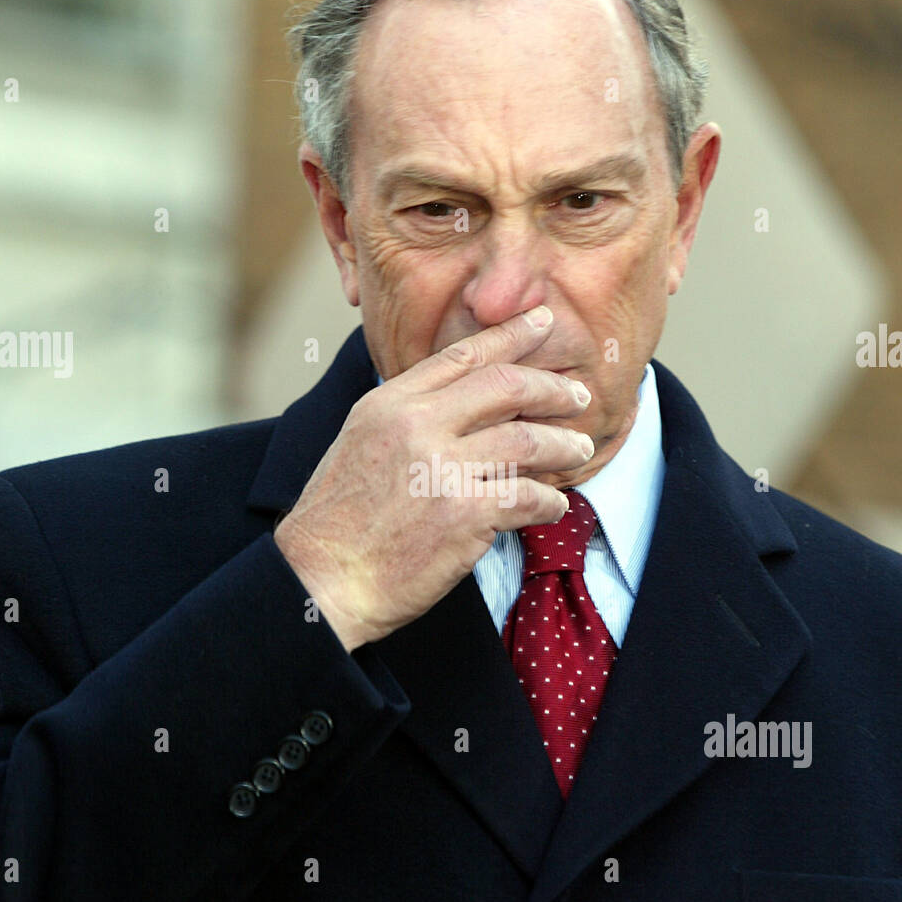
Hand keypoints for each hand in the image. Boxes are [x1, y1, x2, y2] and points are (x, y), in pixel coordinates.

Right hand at [274, 307, 594, 651]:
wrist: (322, 579)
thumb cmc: (340, 523)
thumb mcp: (361, 444)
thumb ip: (407, 417)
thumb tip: (460, 403)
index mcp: (389, 403)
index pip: (462, 356)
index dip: (510, 336)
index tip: (543, 322)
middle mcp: (416, 426)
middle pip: (505, 387)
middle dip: (552, 388)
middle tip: (578, 396)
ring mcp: (441, 468)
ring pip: (527, 440)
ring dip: (563, 445)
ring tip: (580, 449)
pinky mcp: (463, 514)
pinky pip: (528, 496)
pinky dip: (550, 501)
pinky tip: (556, 505)